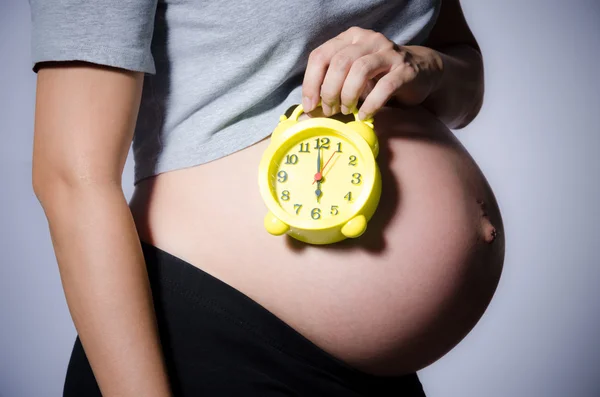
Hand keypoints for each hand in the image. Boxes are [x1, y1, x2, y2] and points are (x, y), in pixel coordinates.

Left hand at [302, 26, 443, 119]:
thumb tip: (308, 111)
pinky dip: (370, 104)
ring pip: (359, 70)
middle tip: (331, 111)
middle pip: (339, 63)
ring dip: (348, 96)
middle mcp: (368, 40)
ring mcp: (388, 53)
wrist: (421, 72)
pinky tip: (365, 115)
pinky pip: (384, 86)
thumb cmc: (379, 76)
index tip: (310, 105)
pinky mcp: (405, 70)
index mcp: (350, 38)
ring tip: (348, 110)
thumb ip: (332, 85)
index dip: (311, 82)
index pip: (320, 55)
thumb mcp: (352, 75)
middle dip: (329, 91)